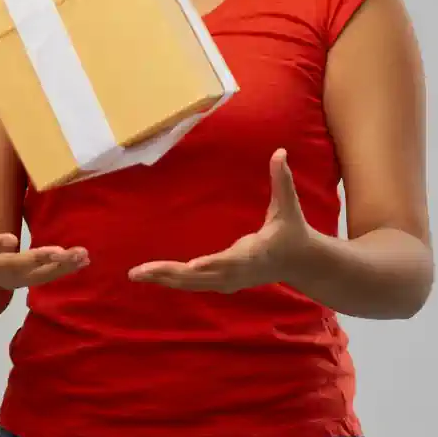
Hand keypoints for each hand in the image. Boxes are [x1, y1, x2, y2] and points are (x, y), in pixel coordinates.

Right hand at [0, 171, 87, 289]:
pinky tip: (84, 260)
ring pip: (37, 275)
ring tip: (81, 255)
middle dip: (38, 260)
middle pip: (17, 267)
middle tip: (59, 252)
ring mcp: (11, 278)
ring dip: (60, 267)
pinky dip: (65, 270)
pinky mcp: (24, 280)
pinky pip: (46, 277)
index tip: (11, 239)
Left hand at [128, 149, 312, 292]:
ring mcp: (229, 281)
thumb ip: (282, 180)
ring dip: (164, 279)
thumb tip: (280, 151)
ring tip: (136, 274)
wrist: (301, 264)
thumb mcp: (288, 206)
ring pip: (192, 284)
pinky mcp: (224, 284)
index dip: (211, 264)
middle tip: (138, 272)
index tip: (191, 267)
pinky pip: (194, 284)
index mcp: (253, 254)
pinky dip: (173, 281)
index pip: (229, 261)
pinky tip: (153, 277)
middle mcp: (237, 272)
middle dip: (169, 274)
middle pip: (199, 277)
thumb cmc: (292, 231)